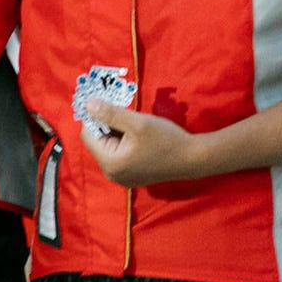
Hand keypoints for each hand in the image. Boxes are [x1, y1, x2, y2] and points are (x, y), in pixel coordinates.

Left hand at [79, 98, 206, 187]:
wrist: (193, 159)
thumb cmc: (166, 140)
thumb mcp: (137, 122)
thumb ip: (110, 114)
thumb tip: (88, 104)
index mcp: (110, 163)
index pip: (88, 135)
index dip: (95, 118)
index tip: (109, 106)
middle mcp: (112, 174)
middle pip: (97, 142)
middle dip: (107, 126)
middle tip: (125, 115)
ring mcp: (121, 177)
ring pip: (108, 147)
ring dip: (116, 132)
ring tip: (134, 125)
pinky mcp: (131, 175)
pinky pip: (118, 154)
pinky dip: (123, 142)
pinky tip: (138, 136)